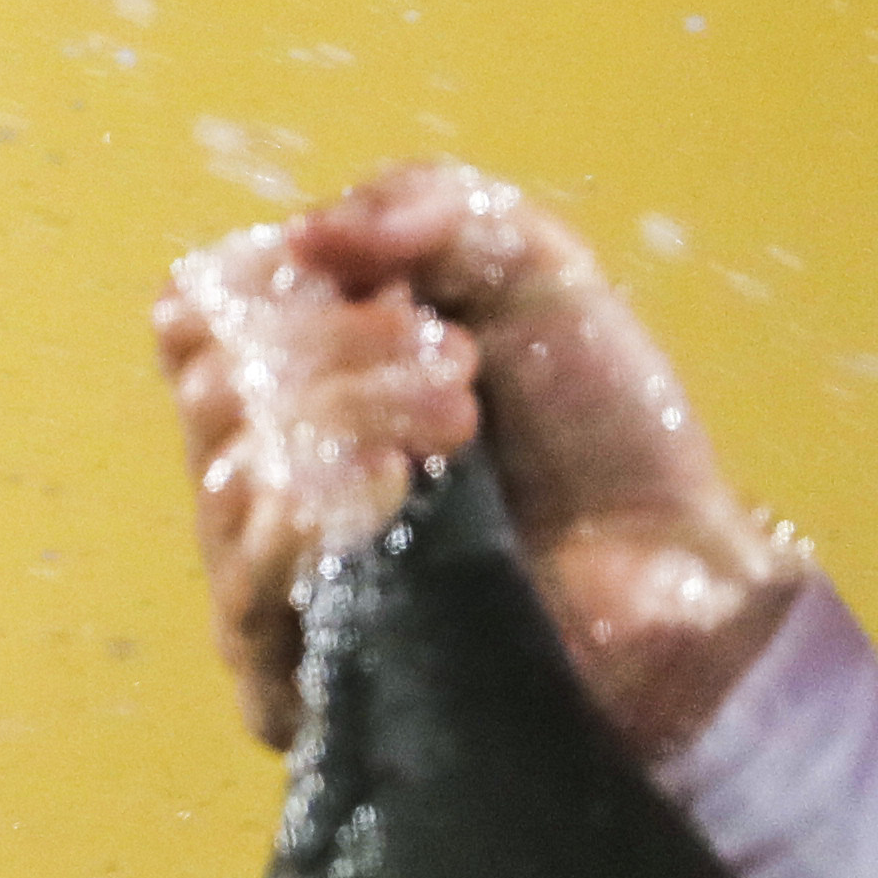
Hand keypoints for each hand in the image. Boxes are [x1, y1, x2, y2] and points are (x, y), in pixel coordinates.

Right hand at [152, 159, 804, 757]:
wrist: (681, 567)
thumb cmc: (609, 430)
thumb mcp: (533, 266)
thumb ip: (426, 205)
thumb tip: (307, 237)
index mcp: (301, 378)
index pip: (196, 316)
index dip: (275, 284)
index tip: (396, 295)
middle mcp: (268, 474)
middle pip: (210, 386)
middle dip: (334, 354)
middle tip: (456, 372)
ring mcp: (278, 578)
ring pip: (226, 479)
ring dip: (347, 423)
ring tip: (460, 431)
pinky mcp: (302, 673)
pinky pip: (241, 597)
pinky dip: (304, 530)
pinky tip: (396, 504)